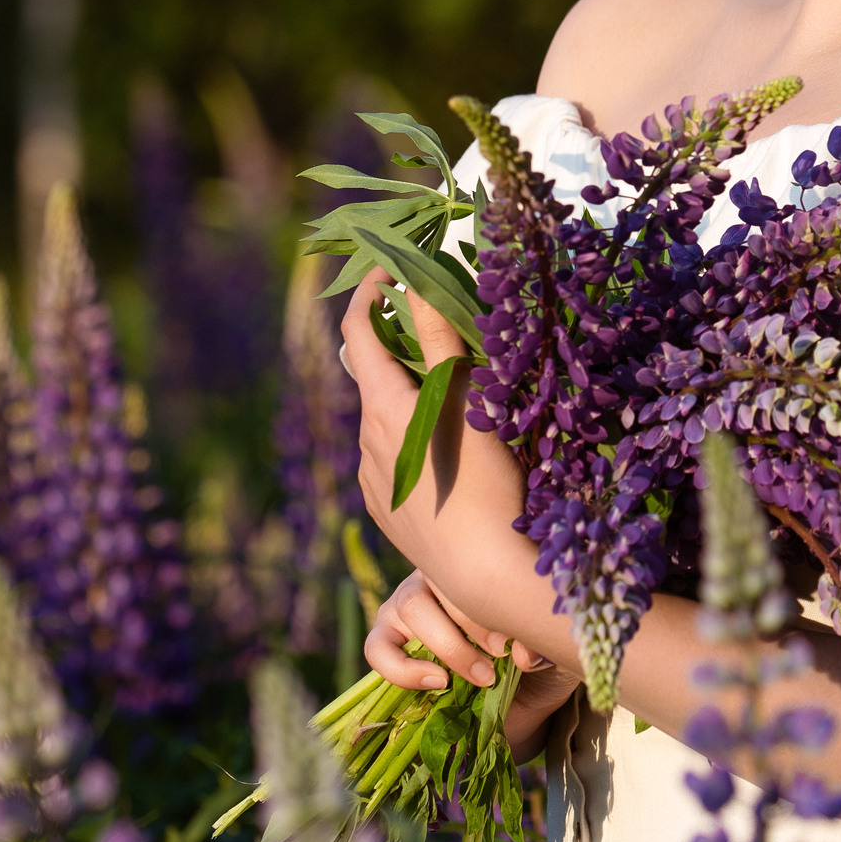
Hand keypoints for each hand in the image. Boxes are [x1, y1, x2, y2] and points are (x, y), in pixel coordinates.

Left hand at [341, 267, 523, 537]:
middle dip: (398, 346)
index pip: (357, 331)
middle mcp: (365, 442)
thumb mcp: (469, 403)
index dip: (368, 292)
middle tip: (439, 331)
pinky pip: (389, 461)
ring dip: (408, 400)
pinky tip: (448, 458)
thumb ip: (440, 341)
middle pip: (373, 376)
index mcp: (382, 407)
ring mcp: (371, 480)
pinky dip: (410, 441)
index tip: (390, 269)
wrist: (482, 572)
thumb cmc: (482, 481)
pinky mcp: (384, 511)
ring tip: (456, 403)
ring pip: (383, 421)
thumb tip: (417, 281)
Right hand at [366, 571, 580, 763]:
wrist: (523, 693)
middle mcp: (439, 572)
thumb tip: (524, 653)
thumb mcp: (552, 648)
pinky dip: (401, 668)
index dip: (493, 600)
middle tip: (501, 657)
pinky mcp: (388, 636)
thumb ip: (543, 643)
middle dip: (473, 622)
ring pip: (410, 607)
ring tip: (480, 676)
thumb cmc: (537, 654)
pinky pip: (377, 647)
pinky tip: (437, 682)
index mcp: (482, 557)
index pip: (477, 558)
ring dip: (447, 645)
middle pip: (442, 580)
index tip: (513, 641)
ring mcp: (408, 600)